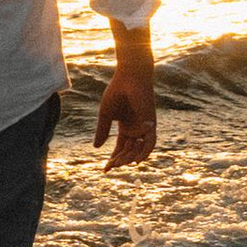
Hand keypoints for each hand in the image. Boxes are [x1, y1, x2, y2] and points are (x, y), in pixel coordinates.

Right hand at [95, 43, 156, 167]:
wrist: (129, 77)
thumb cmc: (117, 92)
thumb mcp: (105, 114)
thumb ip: (102, 130)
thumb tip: (96, 147)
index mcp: (126, 128)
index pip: (120, 148)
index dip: (113, 159)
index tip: (105, 169)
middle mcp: (136, 129)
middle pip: (129, 151)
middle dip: (120, 160)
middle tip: (111, 165)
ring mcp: (143, 127)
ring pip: (138, 149)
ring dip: (130, 158)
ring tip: (119, 163)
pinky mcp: (151, 123)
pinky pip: (150, 142)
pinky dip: (144, 152)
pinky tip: (136, 160)